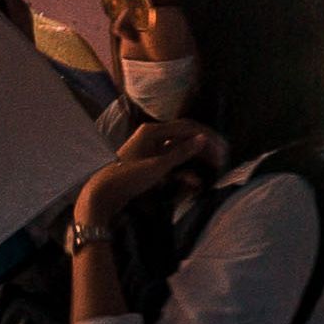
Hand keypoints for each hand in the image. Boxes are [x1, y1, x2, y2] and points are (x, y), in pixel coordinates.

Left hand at [80, 115, 221, 229]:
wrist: (102, 196)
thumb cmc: (128, 177)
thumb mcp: (158, 166)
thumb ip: (181, 153)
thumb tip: (203, 139)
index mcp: (152, 131)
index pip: (187, 128)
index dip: (207, 137)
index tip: (222, 148)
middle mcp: (151, 137)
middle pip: (184, 137)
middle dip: (203, 147)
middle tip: (221, 157)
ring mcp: (149, 151)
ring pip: (179, 151)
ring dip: (195, 159)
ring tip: (213, 167)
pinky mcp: (148, 165)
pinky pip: (171, 163)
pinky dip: (183, 170)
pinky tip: (194, 181)